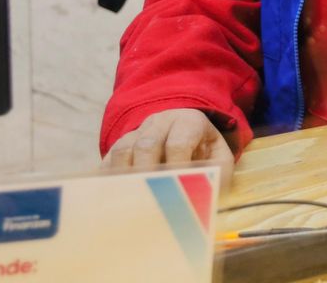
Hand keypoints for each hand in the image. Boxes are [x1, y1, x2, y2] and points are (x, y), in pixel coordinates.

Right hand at [103, 108, 234, 189]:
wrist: (187, 135)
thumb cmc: (205, 153)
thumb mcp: (219, 158)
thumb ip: (218, 174)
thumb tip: (206, 197)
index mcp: (188, 122)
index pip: (178, 143)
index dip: (176, 168)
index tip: (177, 191)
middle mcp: (159, 123)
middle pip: (146, 144)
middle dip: (147, 174)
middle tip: (150, 200)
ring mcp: (135, 133)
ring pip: (122, 150)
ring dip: (126, 178)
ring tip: (133, 203)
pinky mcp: (117, 148)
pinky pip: (107, 163)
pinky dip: (109, 182)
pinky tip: (115, 202)